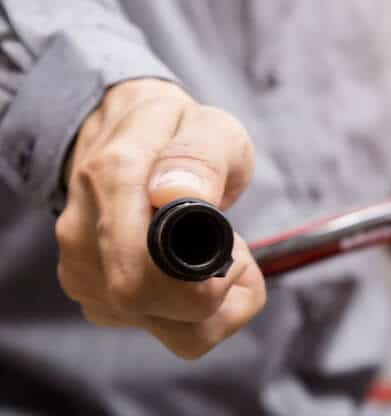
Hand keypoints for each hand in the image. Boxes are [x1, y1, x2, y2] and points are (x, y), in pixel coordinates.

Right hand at [56, 79, 264, 358]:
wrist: (122, 134)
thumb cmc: (176, 131)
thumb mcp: (208, 126)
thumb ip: (200, 154)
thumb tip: (176, 194)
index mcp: (112, 181)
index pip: (144, 272)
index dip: (204, 277)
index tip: (233, 242)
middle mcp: (85, 235)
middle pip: (155, 310)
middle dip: (220, 293)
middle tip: (234, 244)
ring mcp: (86, 274)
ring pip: (175, 334)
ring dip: (219, 304)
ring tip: (220, 253)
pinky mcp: (100, 300)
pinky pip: (167, 331)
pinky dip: (202, 311)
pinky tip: (197, 269)